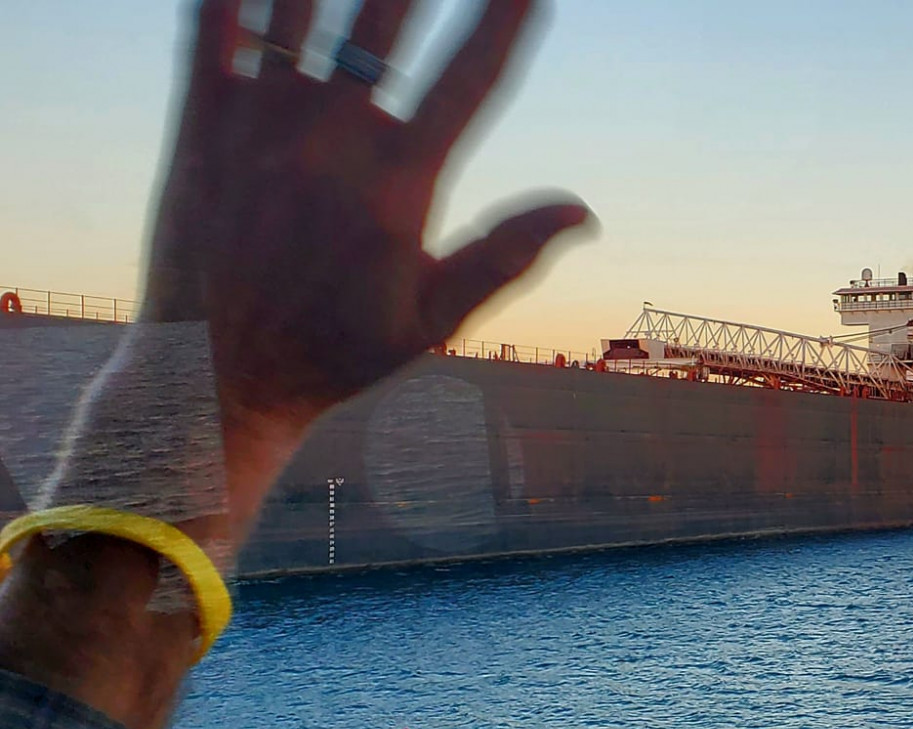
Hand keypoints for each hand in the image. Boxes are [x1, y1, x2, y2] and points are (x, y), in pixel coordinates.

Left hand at [149, 0, 591, 541]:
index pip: (470, 78)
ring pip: (300, 8)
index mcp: (398, 185)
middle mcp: (331, 141)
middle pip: (384, 21)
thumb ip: (505, 256)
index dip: (504, 20)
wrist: (208, 378)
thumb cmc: (332, 353)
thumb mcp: (433, 321)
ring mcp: (260, 124)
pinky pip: (213, 24)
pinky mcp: (200, 121)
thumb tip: (583, 211)